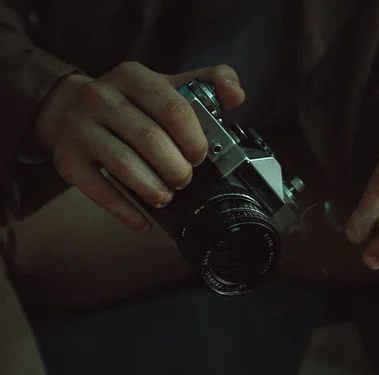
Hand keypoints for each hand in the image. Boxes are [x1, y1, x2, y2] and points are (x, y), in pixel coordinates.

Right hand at [34, 62, 244, 230]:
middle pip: (150, 139)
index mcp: (133, 76)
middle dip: (176, 167)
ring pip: (124, 164)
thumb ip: (210, 82)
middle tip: (185, 179)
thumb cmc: (133, 103)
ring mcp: (80, 128)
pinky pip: (99, 190)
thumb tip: (236, 96)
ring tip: (167, 196)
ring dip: (153, 188)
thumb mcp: (168, 84)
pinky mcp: (67, 159)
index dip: (193, 138)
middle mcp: (101, 97)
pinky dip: (125, 210)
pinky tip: (143, 220)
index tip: (200, 155)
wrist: (71, 109)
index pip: (173, 108)